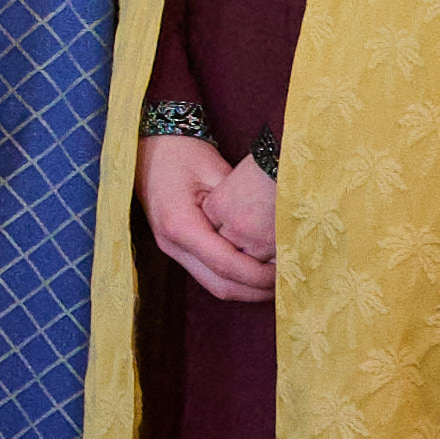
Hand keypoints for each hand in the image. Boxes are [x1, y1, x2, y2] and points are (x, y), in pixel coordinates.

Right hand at [144, 134, 278, 305]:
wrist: (150, 148)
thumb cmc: (185, 153)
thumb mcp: (219, 173)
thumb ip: (242, 206)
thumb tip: (278, 232)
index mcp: (180, 224)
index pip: (226, 264)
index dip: (259, 275)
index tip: (286, 271)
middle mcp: (172, 244)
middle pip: (220, 285)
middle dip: (256, 290)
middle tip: (288, 282)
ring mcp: (172, 249)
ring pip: (214, 285)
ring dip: (247, 289)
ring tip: (277, 280)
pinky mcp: (178, 249)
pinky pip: (208, 274)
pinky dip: (234, 278)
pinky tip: (256, 272)